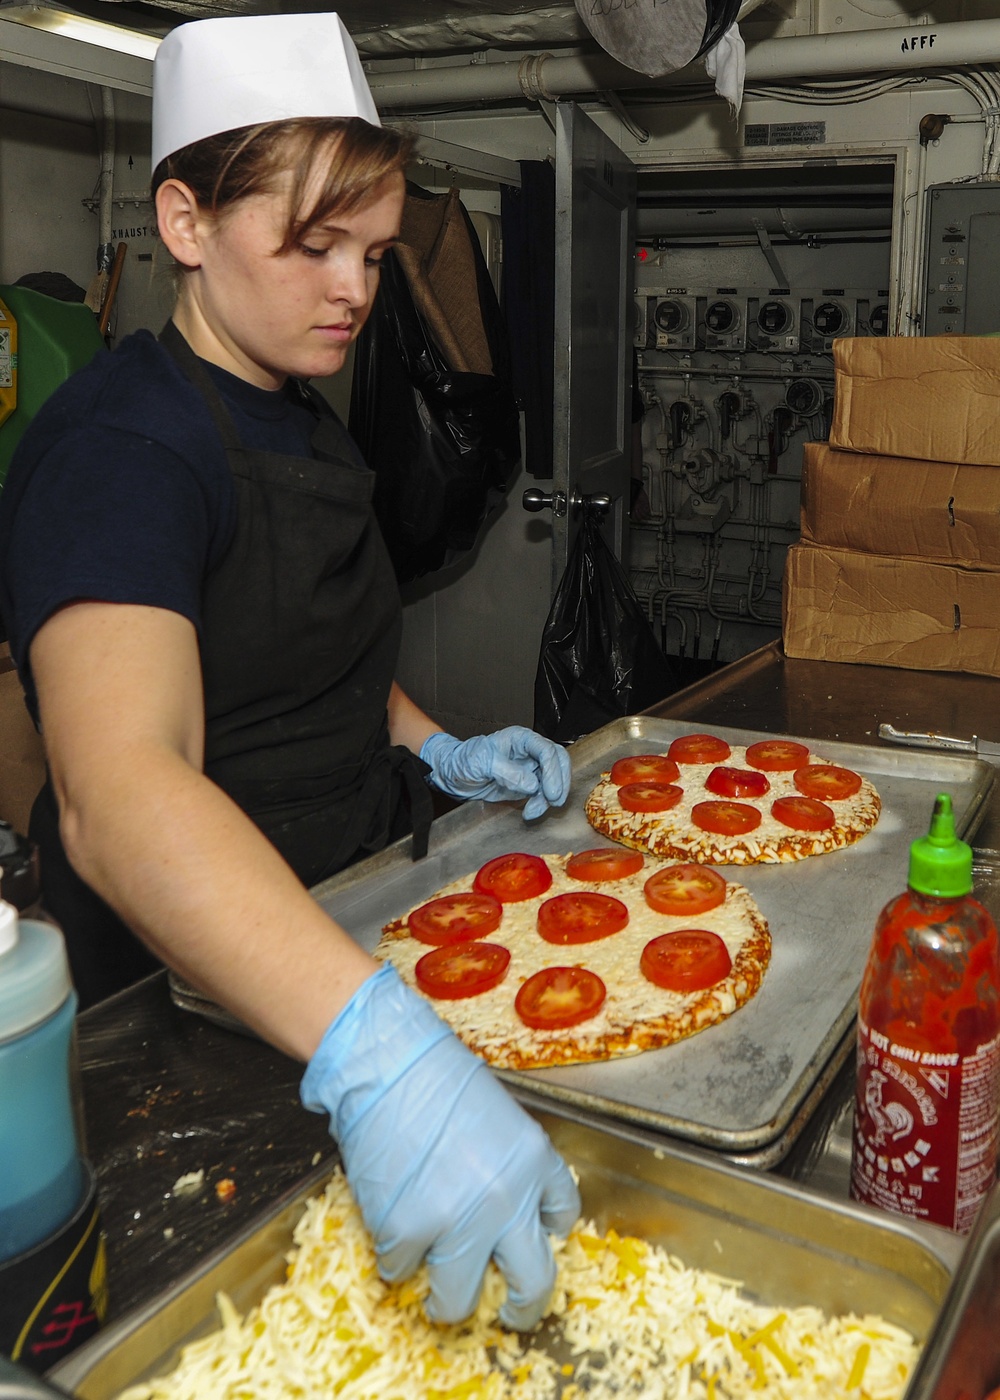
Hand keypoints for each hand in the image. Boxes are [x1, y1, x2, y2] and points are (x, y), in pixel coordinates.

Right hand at [301, 965, 579, 1328]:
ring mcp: (457, 1220)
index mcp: (534, 1162)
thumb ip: (512, 1165)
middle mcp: (507, 1199)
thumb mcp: (499, 1116)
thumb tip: (510, 1211)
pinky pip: (402, 1270)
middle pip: (534, 1284)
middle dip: (523, 1310)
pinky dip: (394, 1257)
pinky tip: (391, 1222)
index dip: (545, 1231)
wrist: (386, 1064)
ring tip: (434, 1288)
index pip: (563, 1214)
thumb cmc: (435, 1079)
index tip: (531, 1238)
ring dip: (446, 1299)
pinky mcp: (407, 1230)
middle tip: (509, 1315)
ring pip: (459, 1300)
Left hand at [420, 727, 570, 819]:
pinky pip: (542, 794)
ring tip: (533, 811)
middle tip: (553, 801)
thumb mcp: (481, 763)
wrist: (452, 776)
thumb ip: (507, 771)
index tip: (551, 790)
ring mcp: (529, 769)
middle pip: (557, 762)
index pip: (546, 750)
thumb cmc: (463, 760)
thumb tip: (532, 784)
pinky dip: (540, 804)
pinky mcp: (526, 785)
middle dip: (559, 782)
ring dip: (548, 798)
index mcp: (519, 739)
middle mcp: (528, 752)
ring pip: (553, 780)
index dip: (553, 770)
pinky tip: (529, 812)